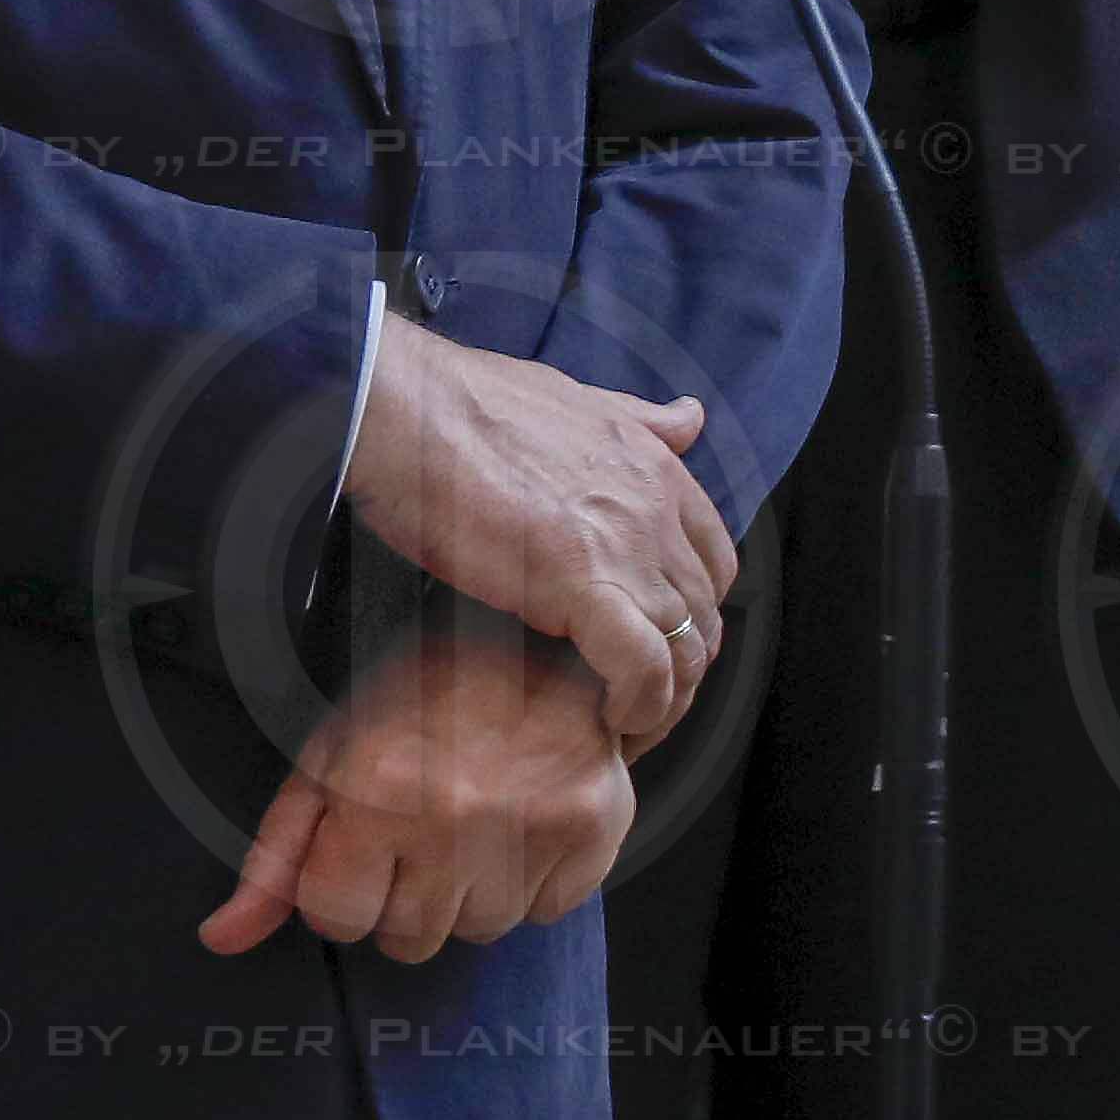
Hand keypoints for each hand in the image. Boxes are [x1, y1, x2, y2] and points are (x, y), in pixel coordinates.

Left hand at [201, 629, 635, 962]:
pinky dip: (531, 882)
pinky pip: (543, 914)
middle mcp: (455, 817)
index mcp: (377, 790)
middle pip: (408, 940)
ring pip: (478, 934)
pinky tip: (520, 822)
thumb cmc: (427, 690)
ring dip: (468, 893)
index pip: (335, 919)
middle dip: (402, 895)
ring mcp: (531, 830)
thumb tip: (222, 937)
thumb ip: (276, 854)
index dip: (340, 886)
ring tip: (473, 819)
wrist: (541, 637)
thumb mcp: (332, 755)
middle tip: (420, 825)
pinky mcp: (592, 836)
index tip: (361, 845)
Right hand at [344, 319, 732, 744]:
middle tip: (632, 696)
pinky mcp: (583, 586)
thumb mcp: (574, 397)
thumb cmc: (464, 404)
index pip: (713, 560)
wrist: (405, 408)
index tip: (653, 640)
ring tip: (621, 722)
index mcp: (654, 468)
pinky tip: (612, 721)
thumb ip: (638, 419)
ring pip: (685, 651)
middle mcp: (655, 509)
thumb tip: (692, 419)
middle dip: (678, 667)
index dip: (691, 611)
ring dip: (663, 700)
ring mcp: (625, 548)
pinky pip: (644, 669)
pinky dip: (638, 706)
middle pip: (704, 616)